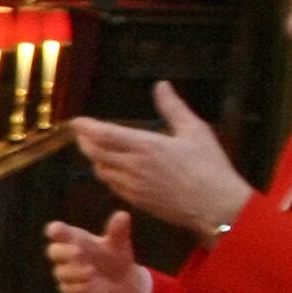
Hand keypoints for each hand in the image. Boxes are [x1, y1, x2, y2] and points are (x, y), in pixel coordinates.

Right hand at [46, 210, 152, 292]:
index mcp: (75, 239)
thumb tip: (123, 214)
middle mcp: (67, 255)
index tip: (56, 230)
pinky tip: (90, 283)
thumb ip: (118, 230)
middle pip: (53, 251)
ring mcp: (67, 273)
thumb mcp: (119, 244)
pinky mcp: (70, 289)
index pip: (58, 232)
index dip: (55, 230)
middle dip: (63, 252)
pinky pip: (67, 288)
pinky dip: (78, 286)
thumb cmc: (116, 257)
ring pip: (60, 271)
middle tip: (79, 252)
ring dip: (74, 271)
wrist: (123, 283)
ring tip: (92, 271)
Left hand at [69, 81, 254, 236]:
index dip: (87, 127)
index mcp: (145, 146)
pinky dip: (107, 174)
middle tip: (81, 133)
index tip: (76, 121)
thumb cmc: (209, 167)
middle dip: (84, 142)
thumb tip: (161, 85)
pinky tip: (111, 169)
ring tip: (94, 149)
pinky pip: (113, 186)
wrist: (215, 207)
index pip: (105, 134)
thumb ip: (173, 107)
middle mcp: (133, 167)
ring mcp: (133, 187)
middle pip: (95, 154)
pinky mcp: (137, 201)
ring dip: (94, 159)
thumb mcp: (195, 130)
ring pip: (102, 171)